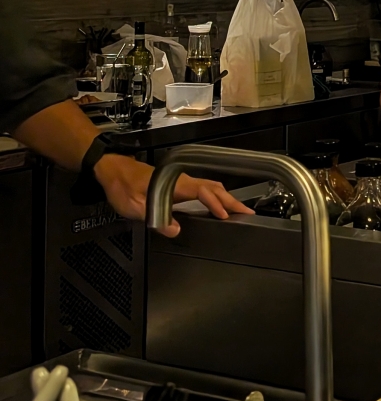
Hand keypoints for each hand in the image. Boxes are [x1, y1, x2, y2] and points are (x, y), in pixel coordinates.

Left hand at [94, 153, 253, 237]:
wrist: (112, 170)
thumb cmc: (122, 185)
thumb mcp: (135, 207)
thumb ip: (157, 219)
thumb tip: (176, 230)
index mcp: (175, 184)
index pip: (204, 192)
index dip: (216, 204)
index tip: (226, 215)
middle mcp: (182, 180)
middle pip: (214, 189)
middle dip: (232, 201)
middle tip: (248, 213)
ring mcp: (182, 181)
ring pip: (211, 188)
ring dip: (226, 199)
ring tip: (238, 210)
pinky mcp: (179, 185)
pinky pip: (205, 189)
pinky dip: (216, 197)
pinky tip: (217, 205)